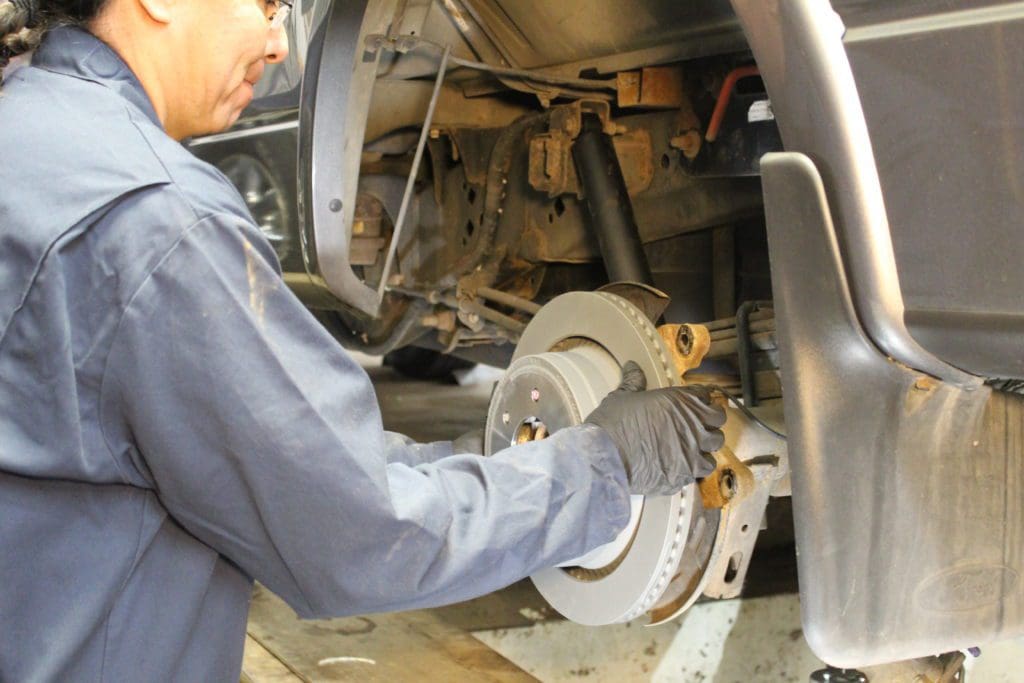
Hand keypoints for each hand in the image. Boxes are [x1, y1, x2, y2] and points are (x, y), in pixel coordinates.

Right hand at [585, 361, 725, 495]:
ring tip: (689, 448)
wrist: (604, 458)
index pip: (705, 396)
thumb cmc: (612, 423)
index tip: (690, 404)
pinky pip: (700, 472)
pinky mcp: (685, 475)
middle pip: (717, 421)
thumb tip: (632, 366)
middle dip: (708, 422)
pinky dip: (693, 468)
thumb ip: (633, 382)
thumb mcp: (621, 397)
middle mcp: (693, 425)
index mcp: (681, 401)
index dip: (698, 399)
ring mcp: (692, 452)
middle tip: (694, 425)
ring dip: (704, 447)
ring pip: (713, 449)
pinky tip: (680, 466)